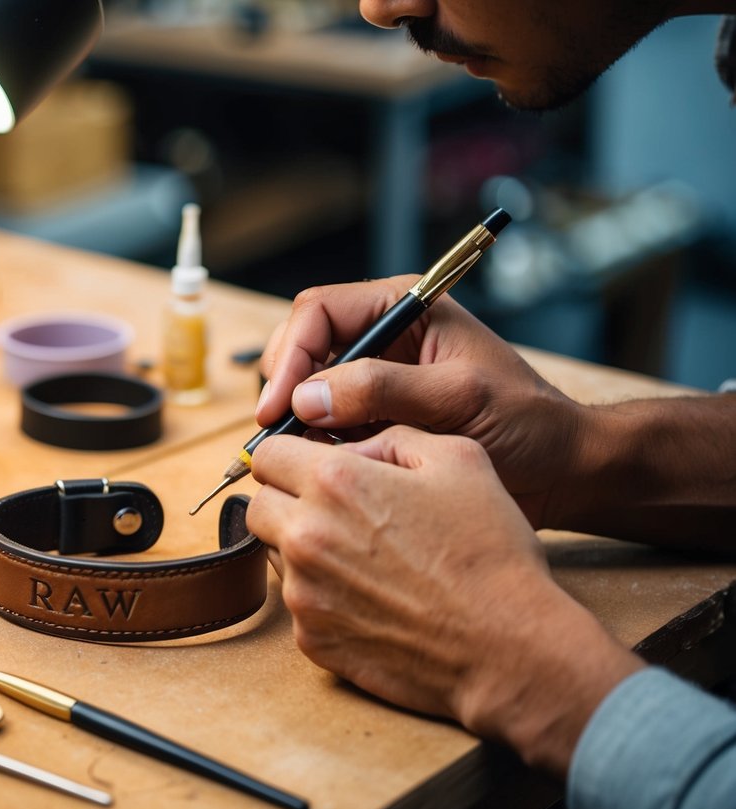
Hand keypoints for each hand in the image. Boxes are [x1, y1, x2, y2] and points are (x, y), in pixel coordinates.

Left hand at [245, 427, 643, 774]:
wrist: (508, 648)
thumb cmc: (490, 550)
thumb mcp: (458, 460)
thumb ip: (390, 436)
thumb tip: (351, 444)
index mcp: (334, 484)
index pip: (266, 455)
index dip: (290, 456)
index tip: (314, 466)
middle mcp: (306, 537)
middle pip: (259, 506)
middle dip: (288, 501)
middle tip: (337, 511)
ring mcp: (304, 594)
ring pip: (275, 555)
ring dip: (303, 548)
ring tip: (363, 555)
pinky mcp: (312, 639)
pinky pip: (297, 603)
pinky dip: (322, 595)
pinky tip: (371, 596)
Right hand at [255, 275, 585, 526]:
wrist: (559, 472)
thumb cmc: (526, 424)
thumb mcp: (460, 399)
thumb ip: (383, 391)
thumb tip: (307, 398)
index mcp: (405, 308)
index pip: (319, 311)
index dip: (291, 353)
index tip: (280, 404)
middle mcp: (382, 338)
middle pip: (301, 345)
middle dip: (284, 385)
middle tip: (275, 431)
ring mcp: (374, 381)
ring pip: (305, 387)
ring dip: (294, 418)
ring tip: (302, 453)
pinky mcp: (372, 419)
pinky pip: (322, 424)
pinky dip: (312, 443)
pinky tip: (323, 466)